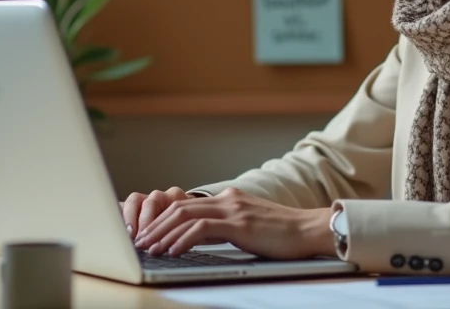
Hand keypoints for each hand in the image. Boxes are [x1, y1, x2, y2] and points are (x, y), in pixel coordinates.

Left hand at [132, 187, 334, 259]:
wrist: (309, 230)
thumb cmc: (283, 234)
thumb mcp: (248, 227)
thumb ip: (225, 227)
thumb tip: (200, 237)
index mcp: (229, 198)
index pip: (186, 204)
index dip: (163, 219)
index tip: (149, 234)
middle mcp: (228, 199)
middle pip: (180, 207)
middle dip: (156, 226)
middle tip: (140, 242)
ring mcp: (234, 209)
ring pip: (186, 216)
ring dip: (163, 234)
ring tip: (149, 249)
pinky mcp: (239, 223)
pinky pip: (201, 229)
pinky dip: (182, 240)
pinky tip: (172, 251)